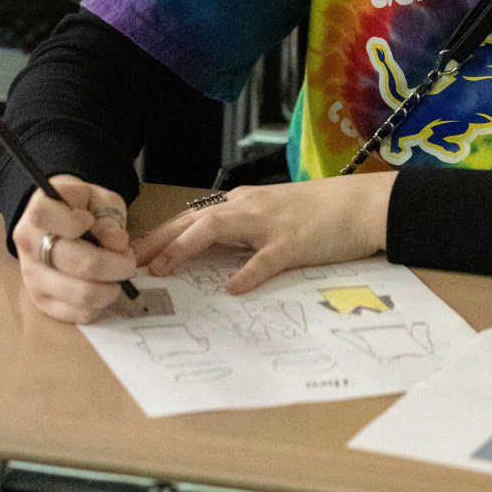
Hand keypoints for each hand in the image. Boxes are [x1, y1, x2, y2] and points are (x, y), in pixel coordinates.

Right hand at [13, 175, 135, 323]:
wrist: (55, 225)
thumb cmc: (79, 208)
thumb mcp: (97, 198)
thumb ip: (108, 215)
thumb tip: (116, 242)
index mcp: (38, 211)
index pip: (44, 216)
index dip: (74, 221)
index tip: (89, 221)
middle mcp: (29, 246)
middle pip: (81, 263)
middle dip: (117, 265)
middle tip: (129, 259)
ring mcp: (32, 277)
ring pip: (82, 293)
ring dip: (111, 287)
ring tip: (118, 274)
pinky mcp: (41, 301)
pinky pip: (77, 313)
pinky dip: (99, 304)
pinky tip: (103, 287)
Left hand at [134, 174, 396, 294]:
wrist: (363, 203)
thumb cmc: (321, 213)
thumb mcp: (274, 217)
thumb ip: (244, 233)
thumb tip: (211, 258)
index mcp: (244, 203)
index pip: (192, 217)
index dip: (159, 236)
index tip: (130, 255)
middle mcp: (250, 207)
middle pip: (194, 220)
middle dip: (158, 241)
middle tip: (128, 265)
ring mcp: (271, 223)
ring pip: (220, 228)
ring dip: (187, 247)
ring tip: (163, 269)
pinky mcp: (295, 242)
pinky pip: (267, 258)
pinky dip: (248, 272)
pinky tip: (233, 288)